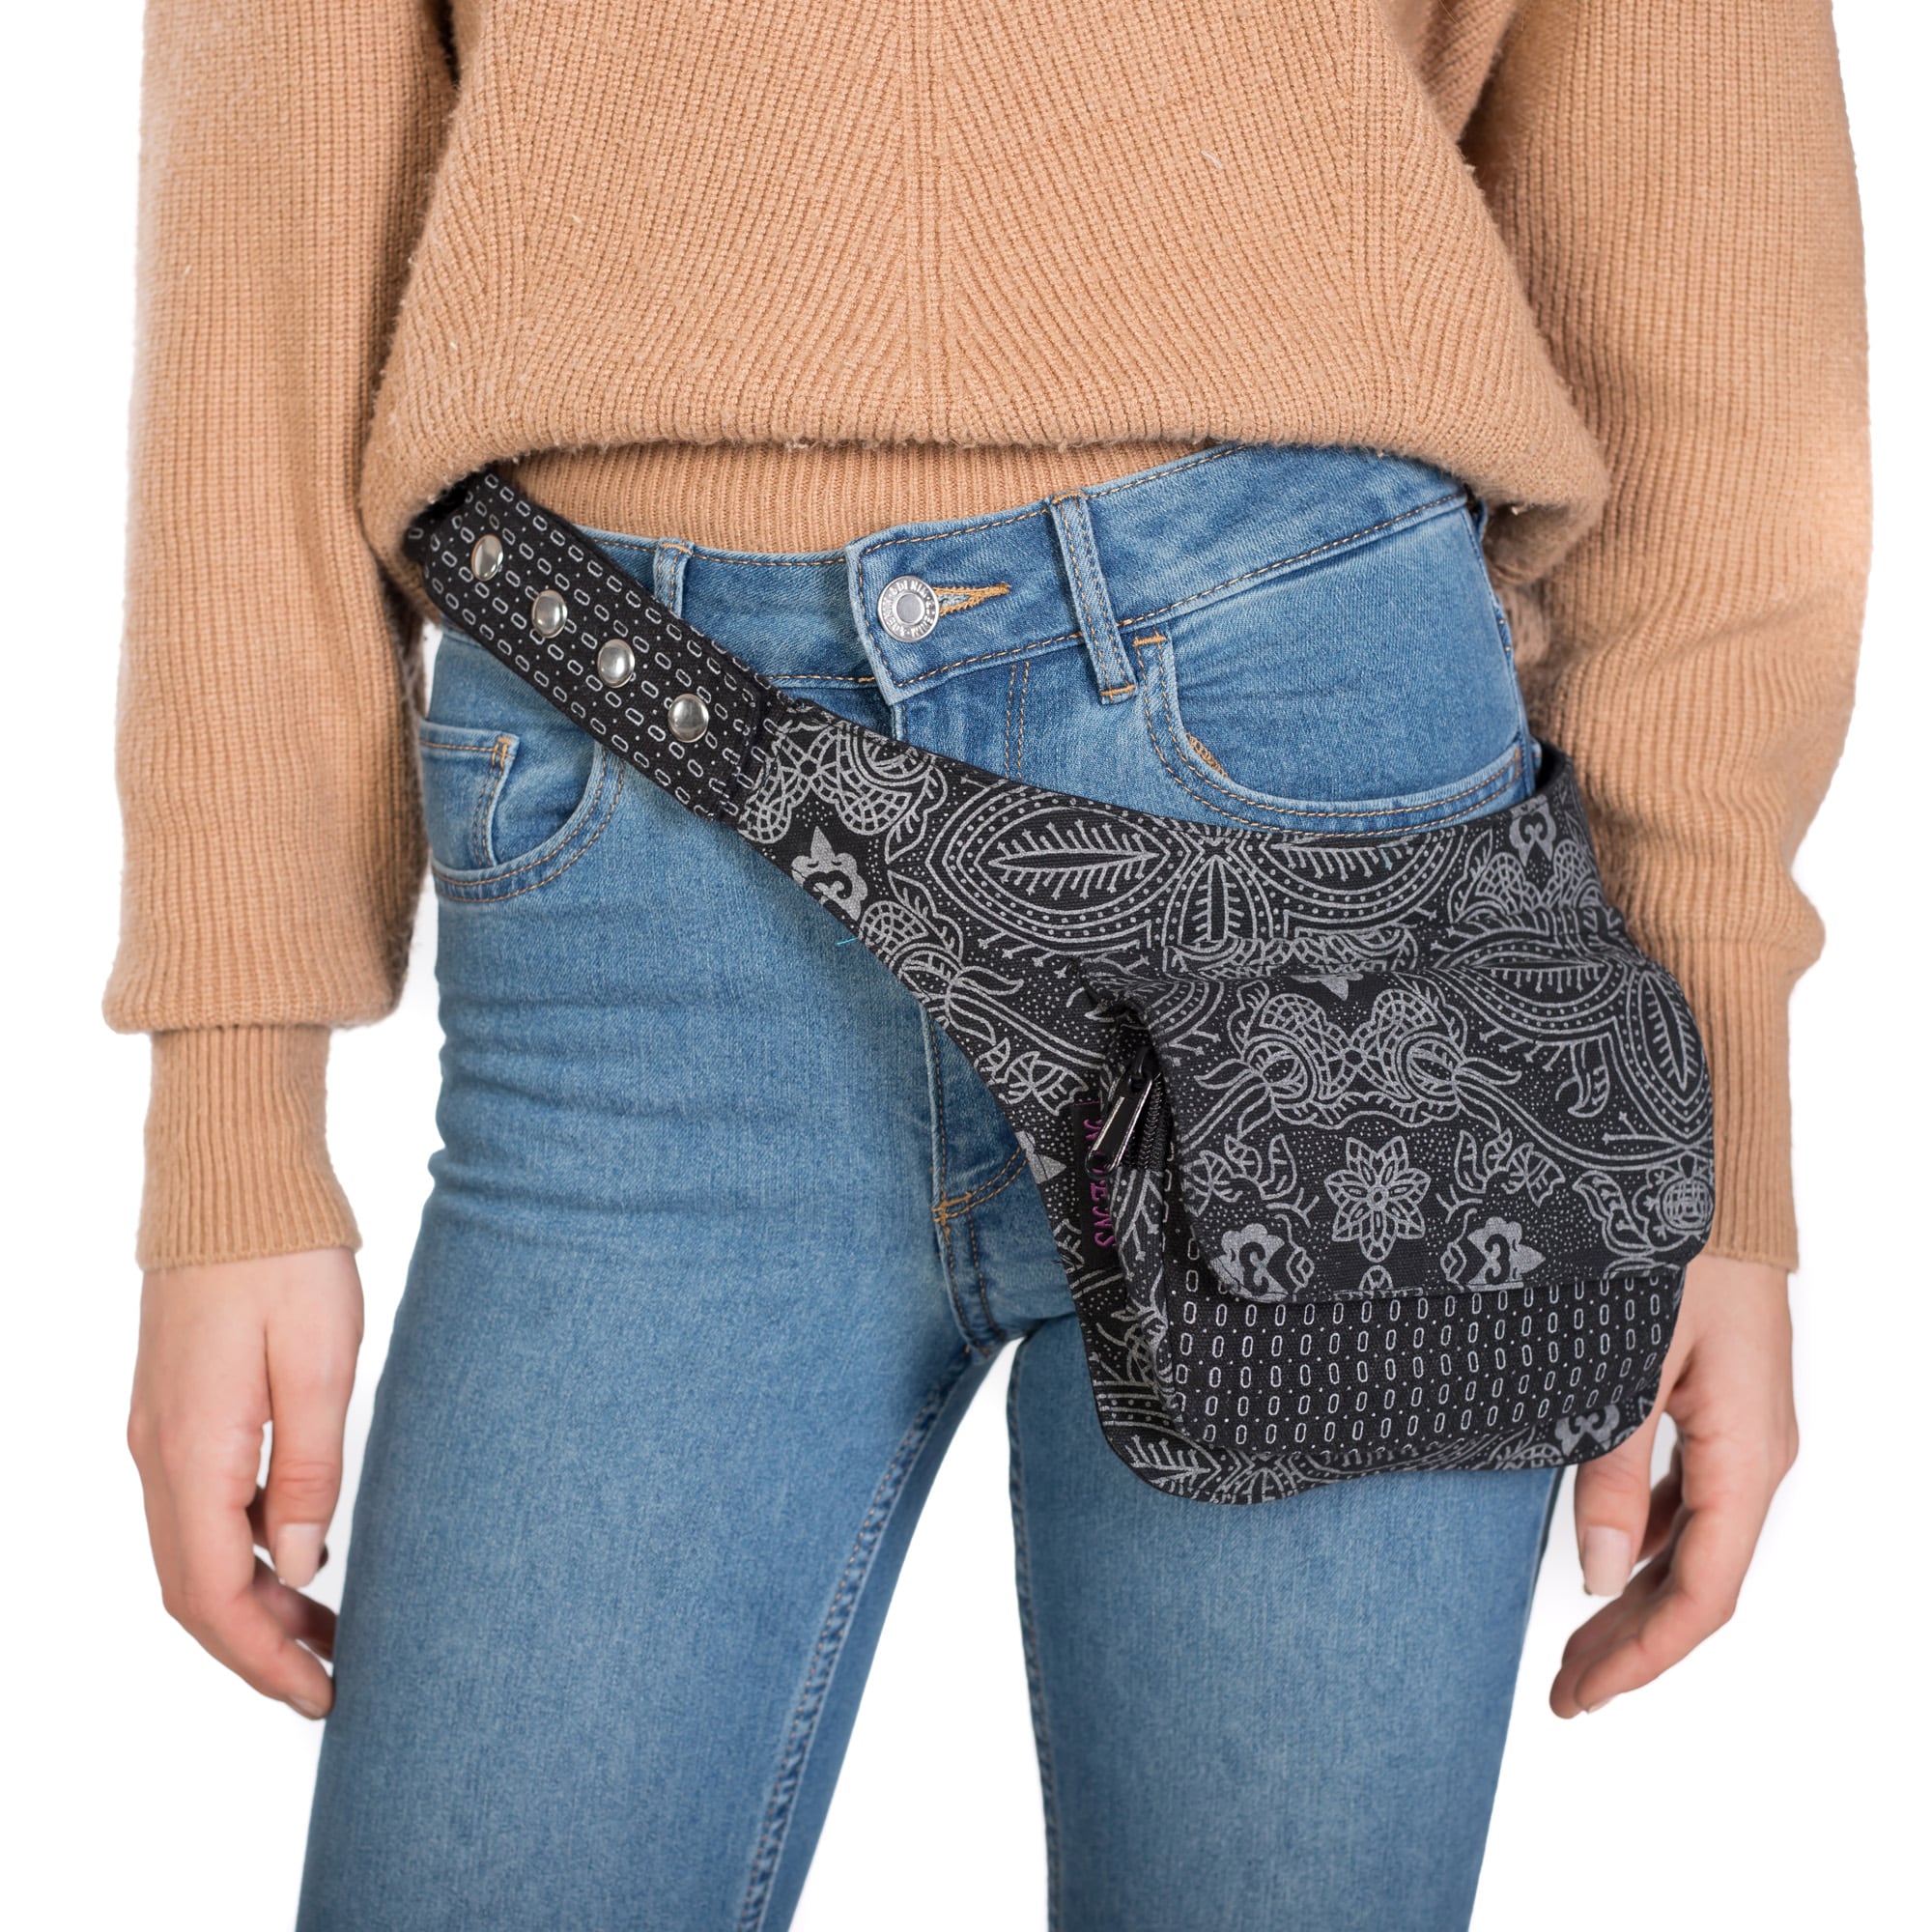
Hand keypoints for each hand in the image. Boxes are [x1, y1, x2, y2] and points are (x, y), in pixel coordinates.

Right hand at [127, 1248, 363, 1718]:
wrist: (232, 1179)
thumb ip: (310, 1467)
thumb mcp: (321, 1362)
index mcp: (192, 1451)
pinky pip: (201, 1511)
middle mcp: (159, 1454)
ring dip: (256, 1604)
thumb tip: (304, 1563)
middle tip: (335, 1681)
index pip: (215, 1596)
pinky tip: (302, 1557)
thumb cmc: (284, 1258)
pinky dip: (246, 1553)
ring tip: (331, 1632)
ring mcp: (159, 1434)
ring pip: (196, 1554)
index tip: (322, 1698)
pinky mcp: (176, 1411)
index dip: (264, 1661)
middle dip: (260, 1649)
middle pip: (196, 1591)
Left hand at [1551, 1252, 1796, 1715]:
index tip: (1581, 1695)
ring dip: (1634, 1594)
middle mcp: (1755, 1454)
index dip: (1642, 1655)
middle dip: (1631, 1643)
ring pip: (1692, 1542)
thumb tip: (1592, 1575)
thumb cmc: (1674, 1252)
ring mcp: (1740, 1430)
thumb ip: (1610, 1470)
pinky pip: (1687, 1496)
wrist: (1714, 1177)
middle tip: (1565, 1690)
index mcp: (1745, 1454)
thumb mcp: (1626, 1362)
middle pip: (1696, 1580)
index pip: (1701, 1593)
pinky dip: (1643, 1536)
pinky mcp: (1717, 1403)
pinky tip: (1600, 1548)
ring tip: (1574, 1639)